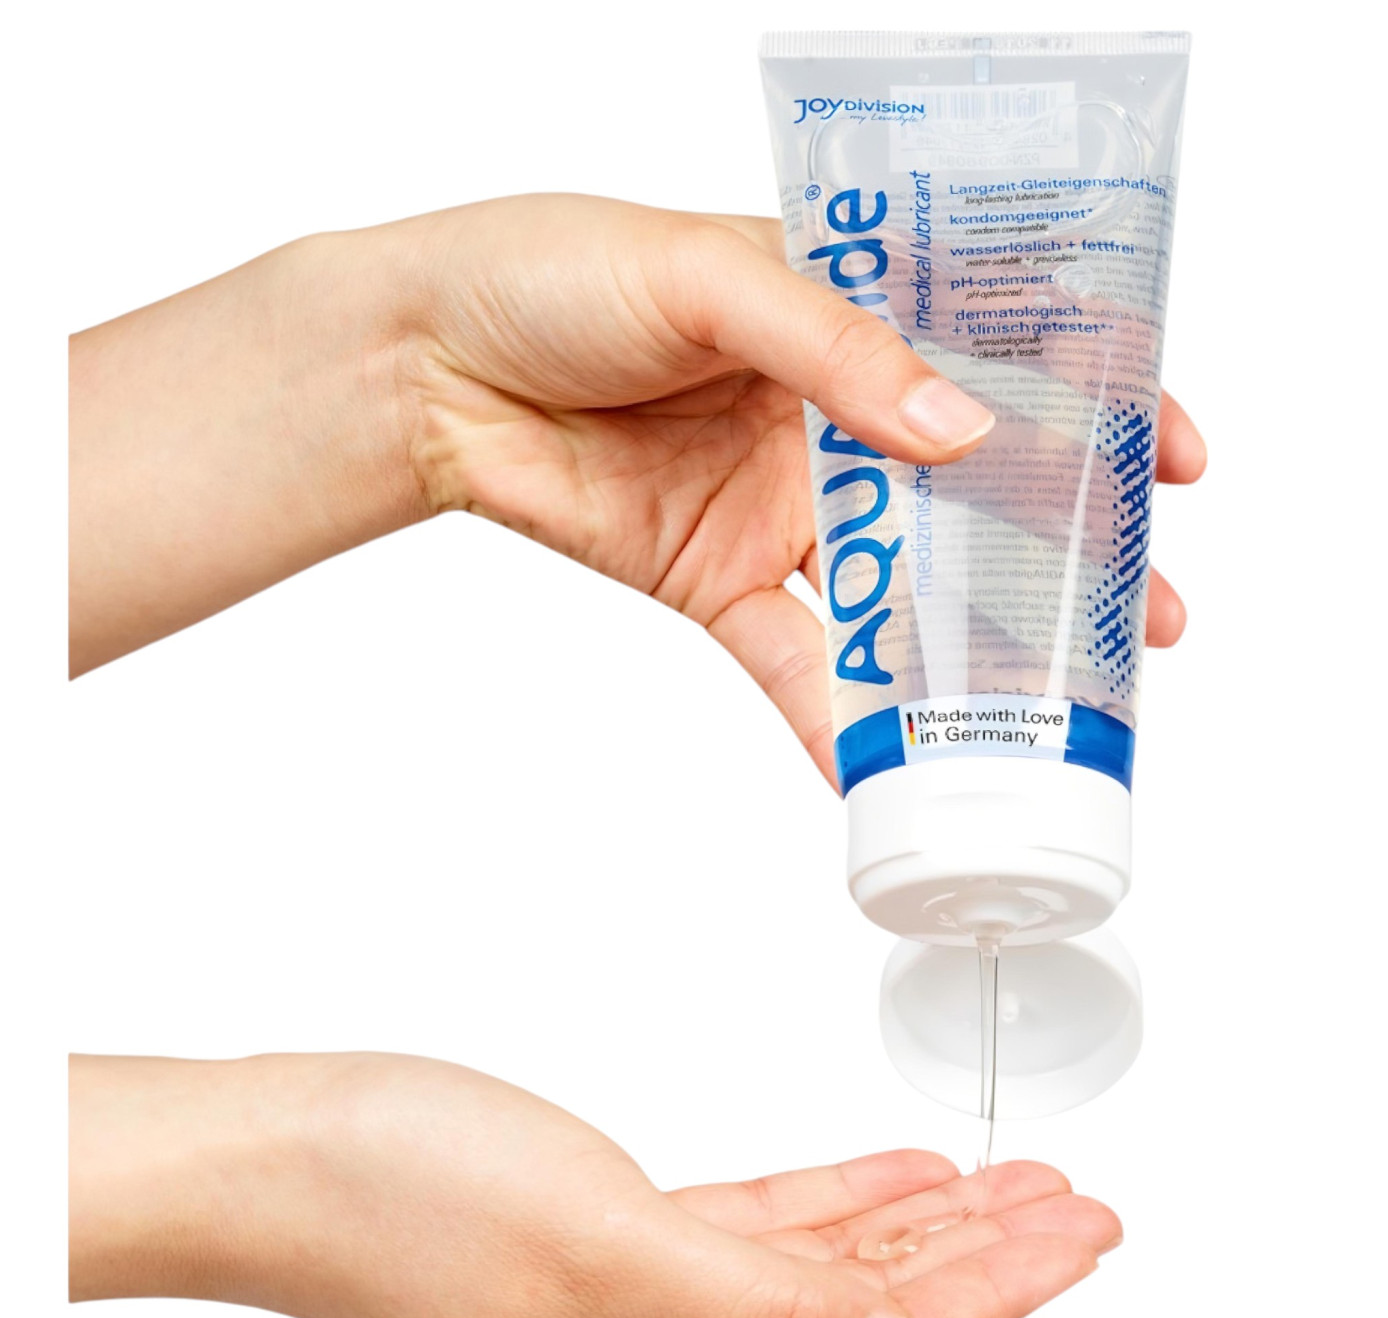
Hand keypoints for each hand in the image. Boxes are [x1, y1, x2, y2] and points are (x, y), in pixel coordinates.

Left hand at [70, 196, 1205, 781]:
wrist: (432, 364)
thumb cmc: (555, 275)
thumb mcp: (712, 276)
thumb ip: (836, 350)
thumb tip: (959, 425)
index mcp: (844, 321)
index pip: (998, 356)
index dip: (1091, 403)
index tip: (1165, 457)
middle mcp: (826, 419)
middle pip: (972, 493)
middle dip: (1061, 550)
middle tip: (1142, 609)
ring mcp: (779, 507)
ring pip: (903, 587)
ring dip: (977, 644)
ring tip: (1058, 699)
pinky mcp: (720, 580)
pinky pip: (798, 657)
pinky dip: (842, 714)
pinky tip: (895, 764)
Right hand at [70, 1052, 1120, 1317]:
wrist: (283, 1154)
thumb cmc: (404, 1199)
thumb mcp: (604, 1250)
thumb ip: (758, 1312)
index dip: (998, 1292)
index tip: (1083, 1236)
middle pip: (872, 1313)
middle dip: (987, 1260)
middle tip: (1082, 1209)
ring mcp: (643, 1303)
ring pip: (826, 1266)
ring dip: (922, 1223)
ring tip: (1016, 1190)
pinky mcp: (616, 1239)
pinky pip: (762, 1227)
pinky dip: (837, 1199)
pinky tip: (894, 1180)